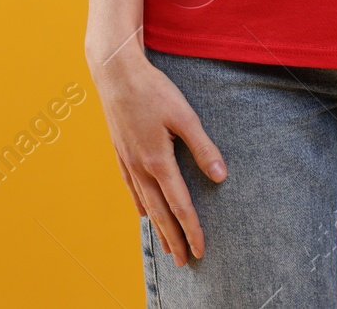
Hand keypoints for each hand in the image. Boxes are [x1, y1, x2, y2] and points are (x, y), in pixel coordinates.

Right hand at [90, 43, 226, 265]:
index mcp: (158, 161)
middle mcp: (140, 168)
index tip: (201, 250)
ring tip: (167, 246)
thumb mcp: (185, 116)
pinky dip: (140, 205)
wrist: (116, 73)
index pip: (179, 205)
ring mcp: (127, 162)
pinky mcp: (121, 153)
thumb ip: (203, 147)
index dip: (191, 229)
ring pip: (145, 204)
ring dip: (157, 228)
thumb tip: (220, 177)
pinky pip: (131, 189)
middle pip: (160, 213)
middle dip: (173, 239)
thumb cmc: (153, 91)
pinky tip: (144, 212)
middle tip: (184, 262)